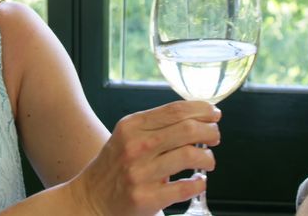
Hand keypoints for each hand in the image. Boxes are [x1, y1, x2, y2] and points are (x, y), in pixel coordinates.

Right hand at [68, 100, 220, 215]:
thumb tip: (199, 116)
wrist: (92, 197)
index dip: (202, 110)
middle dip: (210, 131)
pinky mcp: (146, 198)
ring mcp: (140, 173)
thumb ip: (157, 125)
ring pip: (190, 157)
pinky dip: (199, 183)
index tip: (214, 114)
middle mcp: (135, 147)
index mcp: (132, 126)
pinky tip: (198, 181)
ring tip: (208, 161)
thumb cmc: (117, 164)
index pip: (176, 110)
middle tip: (215, 137)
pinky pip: (185, 188)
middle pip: (187, 130)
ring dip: (208, 158)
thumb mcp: (129, 135)